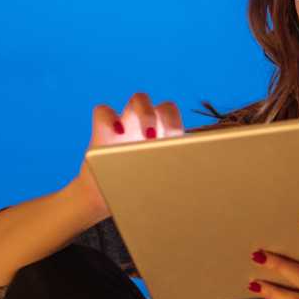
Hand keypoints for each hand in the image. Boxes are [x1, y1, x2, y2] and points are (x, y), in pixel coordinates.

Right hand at [72, 91, 184, 218]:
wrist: (102, 199)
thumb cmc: (136, 194)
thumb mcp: (158, 190)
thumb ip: (173, 183)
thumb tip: (197, 193)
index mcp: (166, 139)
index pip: (181, 122)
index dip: (180, 126)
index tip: (180, 146)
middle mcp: (149, 127)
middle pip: (166, 106)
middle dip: (169, 118)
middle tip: (169, 140)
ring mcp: (127, 124)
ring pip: (139, 99)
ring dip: (146, 111)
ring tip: (148, 135)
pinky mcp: (101, 129)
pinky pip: (103, 110)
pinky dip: (109, 117)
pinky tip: (116, 133)